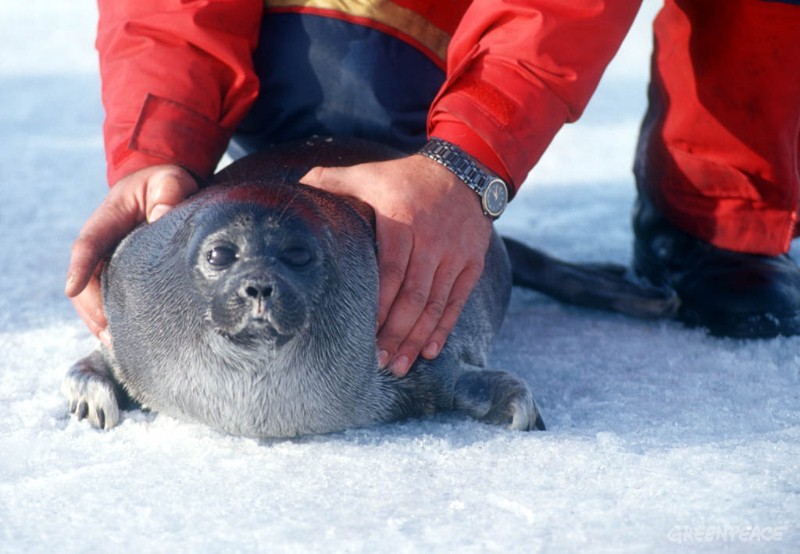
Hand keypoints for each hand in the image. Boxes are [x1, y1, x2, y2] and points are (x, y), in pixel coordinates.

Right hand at [65, 165, 198, 345]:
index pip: (89, 243)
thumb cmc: (165, 184)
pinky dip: (112, 320)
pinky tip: (125, 340)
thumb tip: (162, 218)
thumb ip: (169, 195)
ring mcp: (108, 260)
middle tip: (109, 333)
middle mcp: (102, 243)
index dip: (80, 266)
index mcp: (108, 218)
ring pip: (93, 295)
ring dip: (100, 321)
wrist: (162, 187)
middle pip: (86, 279)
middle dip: (92, 308)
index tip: (71, 287)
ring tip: (117, 345)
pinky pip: (108, 298)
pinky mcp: (119, 273)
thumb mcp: (170, 181)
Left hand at [302, 155, 492, 376]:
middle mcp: (432, 241)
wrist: (464, 172)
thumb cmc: (405, 178)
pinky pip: (457, 301)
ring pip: (435, 305)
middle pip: (413, 297)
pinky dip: (444, 328)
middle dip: (395, 334)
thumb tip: (294, 188)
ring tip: (400, 366)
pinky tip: (430, 351)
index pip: (390, 272)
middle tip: (379, 363)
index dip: (377, 306)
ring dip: (417, 339)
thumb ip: (331, 181)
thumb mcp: (368, 173)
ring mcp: (455, 255)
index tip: (362, 334)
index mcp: (402, 221)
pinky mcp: (472, 264)